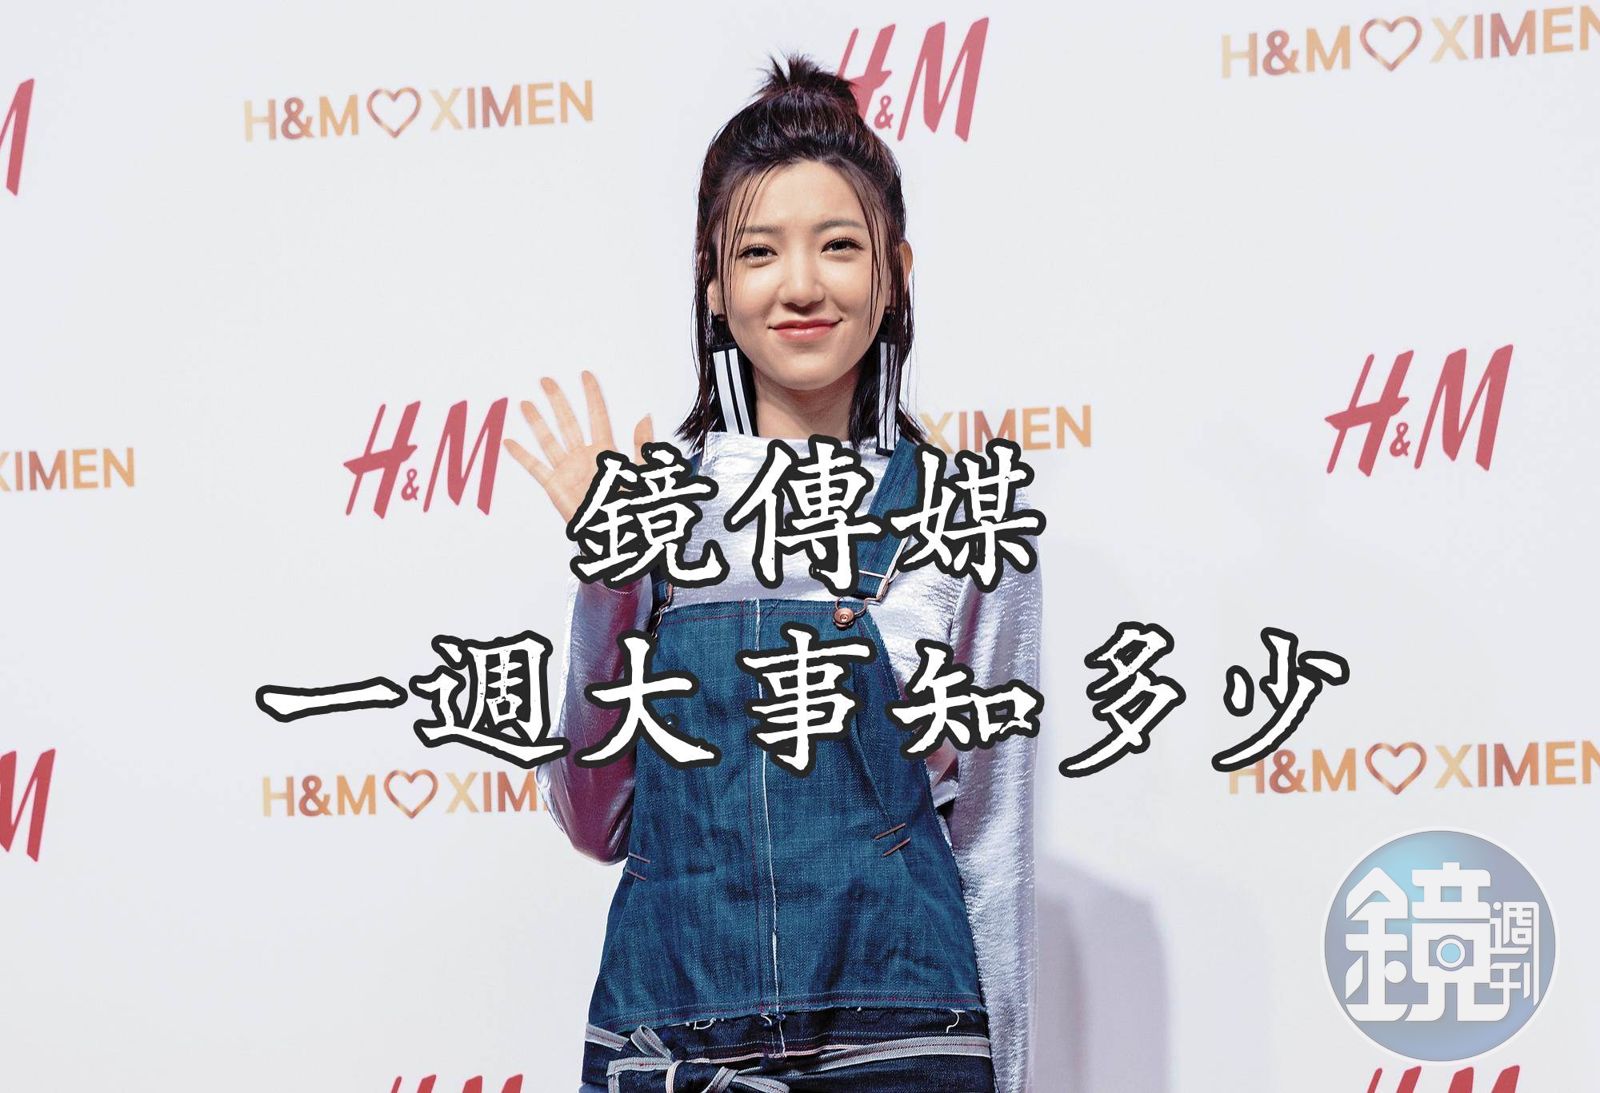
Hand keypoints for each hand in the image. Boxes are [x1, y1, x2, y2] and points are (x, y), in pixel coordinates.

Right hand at [502, 370, 653, 524]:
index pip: (598, 417)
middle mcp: (584, 457)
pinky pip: (536, 468)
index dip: (592, 396)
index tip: (585, 375)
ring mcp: (568, 470)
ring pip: (549, 439)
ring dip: (537, 422)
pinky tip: (509, 442)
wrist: (619, 536)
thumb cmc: (633, 507)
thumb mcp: (644, 473)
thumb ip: (642, 446)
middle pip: (568, 422)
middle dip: (557, 401)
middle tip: (546, 380)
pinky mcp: (555, 486)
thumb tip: (645, 416)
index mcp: (607, 452)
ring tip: (526, 403)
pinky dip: (522, 456)